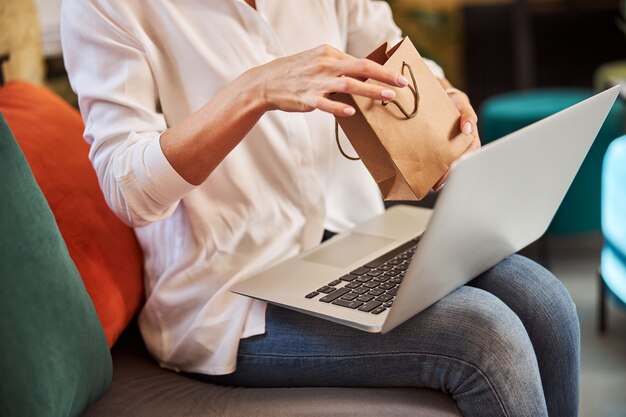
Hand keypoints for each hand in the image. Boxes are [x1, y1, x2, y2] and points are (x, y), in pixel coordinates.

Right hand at [245, 44, 410, 116]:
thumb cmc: (296, 73)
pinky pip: (325, 103)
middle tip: (403, 85)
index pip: (362, 61)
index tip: (400, 78)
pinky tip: (351, 112)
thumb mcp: (317, 61)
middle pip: (361, 68)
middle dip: (384, 76)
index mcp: (329, 54)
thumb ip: (339, 67)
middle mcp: (325, 65)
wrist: (266, 82)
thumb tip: (363, 74)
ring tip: (388, 97)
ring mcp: (316, 82)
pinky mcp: (307, 98)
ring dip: (370, 90)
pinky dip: (338, 107)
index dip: (383, 70)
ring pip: (349, 85)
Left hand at [432, 84, 480, 191]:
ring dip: (441, 176)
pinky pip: (436, 160)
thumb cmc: (453, 100)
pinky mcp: (437, 148)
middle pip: (458, 163)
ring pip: (447, 164)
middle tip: (439, 184)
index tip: (453, 170)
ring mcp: (449, 147)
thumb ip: (467, 114)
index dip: (463, 163)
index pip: (470, 153)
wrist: (435, 95)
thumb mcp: (461, 102)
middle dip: (449, 175)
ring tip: (432, 186)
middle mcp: (460, 145)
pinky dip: (432, 169)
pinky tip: (425, 177)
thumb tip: (468, 128)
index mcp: (469, 136)